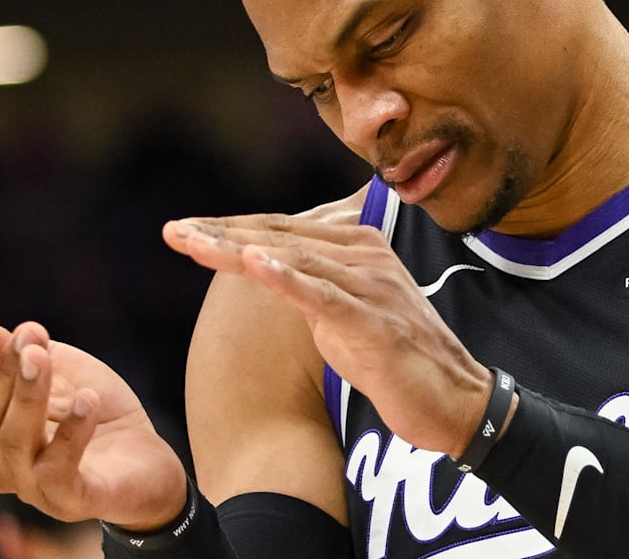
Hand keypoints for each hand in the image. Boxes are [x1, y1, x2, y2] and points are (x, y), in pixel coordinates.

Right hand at [0, 317, 185, 529]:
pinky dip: (70, 433)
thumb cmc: (91, 407)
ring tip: (45, 357)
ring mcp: (32, 488)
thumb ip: (12, 348)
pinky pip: (58, 470)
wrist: (147, 457)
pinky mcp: (71, 502)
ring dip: (29, 395)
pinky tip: (87, 400)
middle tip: (30, 333)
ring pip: (14, 442)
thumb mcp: (56, 366)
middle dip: (3, 372)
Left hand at [164, 215, 492, 457]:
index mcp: (357, 248)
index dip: (231, 227)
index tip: (185, 229)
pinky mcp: (374, 322)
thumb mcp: (344, 315)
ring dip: (238, 250)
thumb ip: (313, 288)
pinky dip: (285, 278)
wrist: (456, 402)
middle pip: (281, 236)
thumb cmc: (397, 362)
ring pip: (294, 258)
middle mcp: (365, 256)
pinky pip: (322, 296)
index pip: (282, 229)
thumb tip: (271, 274)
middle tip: (172, 231)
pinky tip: (251, 265)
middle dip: (222, 233)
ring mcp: (371, 286)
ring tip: (192, 242)